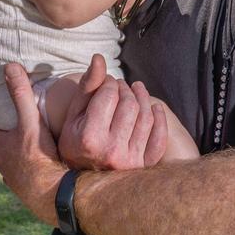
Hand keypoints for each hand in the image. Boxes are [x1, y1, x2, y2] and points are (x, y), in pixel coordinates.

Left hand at [0, 62, 65, 225]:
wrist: (52, 192)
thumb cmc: (39, 157)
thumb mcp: (30, 120)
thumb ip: (21, 94)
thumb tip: (10, 67)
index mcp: (0, 145)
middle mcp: (2, 162)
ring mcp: (12, 177)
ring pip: (3, 162)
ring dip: (6, 153)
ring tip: (15, 144)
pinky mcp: (25, 187)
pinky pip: (18, 175)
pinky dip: (20, 167)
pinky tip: (31, 165)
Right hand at [59, 54, 168, 169]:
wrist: (81, 177)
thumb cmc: (76, 139)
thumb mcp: (75, 113)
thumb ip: (88, 85)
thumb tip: (99, 58)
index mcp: (89, 138)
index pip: (110, 95)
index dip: (110, 83)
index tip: (108, 82)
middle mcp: (111, 151)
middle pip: (130, 104)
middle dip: (126, 89)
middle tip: (121, 86)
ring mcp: (129, 161)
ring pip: (146, 117)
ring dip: (144, 98)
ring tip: (136, 90)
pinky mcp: (143, 166)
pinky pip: (159, 138)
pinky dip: (160, 119)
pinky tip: (154, 107)